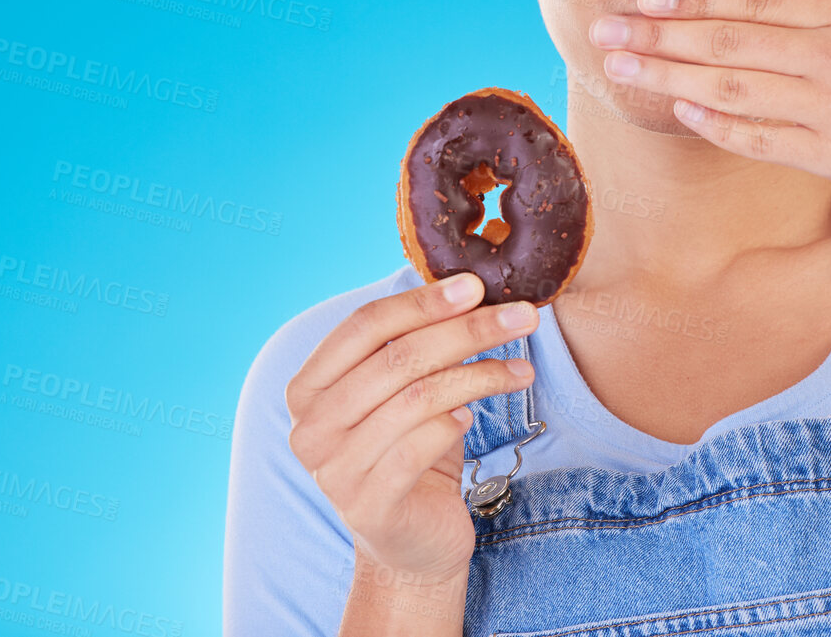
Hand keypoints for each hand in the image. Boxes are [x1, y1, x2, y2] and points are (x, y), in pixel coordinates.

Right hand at [285, 272, 537, 580]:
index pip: (363, 326)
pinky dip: (453, 423)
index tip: (476, 286)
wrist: (413, 544)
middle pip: (396, 358)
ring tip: (522, 370)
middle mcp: (310, 428)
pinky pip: (419, 447)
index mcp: (308, 388)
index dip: (421, 301)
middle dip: (467, 331)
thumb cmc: (411, 452)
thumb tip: (467, 287)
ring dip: (480, 376)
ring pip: (417, 399)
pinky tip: (473, 416)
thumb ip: (413, 345)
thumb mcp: (403, 393)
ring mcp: (334, 471)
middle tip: (523, 316)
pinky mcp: (368, 506)